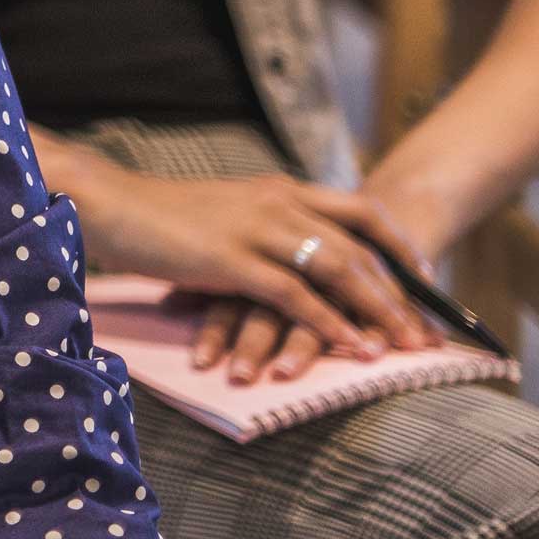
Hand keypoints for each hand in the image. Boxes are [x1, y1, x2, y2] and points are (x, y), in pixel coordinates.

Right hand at [101, 168, 438, 383]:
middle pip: (361, 246)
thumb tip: (297, 256)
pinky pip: (294, 295)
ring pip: (337, 268)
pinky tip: (350, 347)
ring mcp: (256, 229)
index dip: (400, 246)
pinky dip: (329, 323)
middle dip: (401, 292)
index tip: (427, 278)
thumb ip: (266, 227)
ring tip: (404, 348)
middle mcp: (278, 203)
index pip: (362, 212)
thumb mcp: (227, 212)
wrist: (108, 203)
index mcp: (280, 190)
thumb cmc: (160, 215)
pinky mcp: (231, 259)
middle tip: (429, 332)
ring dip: (377, 310)